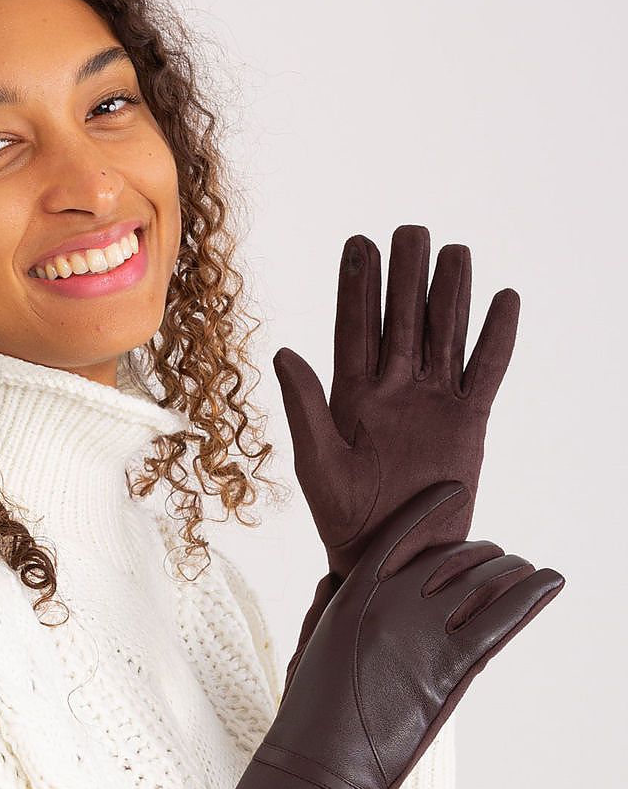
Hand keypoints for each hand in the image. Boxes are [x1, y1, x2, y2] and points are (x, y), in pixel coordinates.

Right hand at [209, 481, 563, 788]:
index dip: (428, 508)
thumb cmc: (311, 718)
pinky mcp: (452, 667)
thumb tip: (340, 579)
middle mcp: (391, 604)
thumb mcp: (315, 648)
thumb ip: (336, 607)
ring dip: (513, 571)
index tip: (453, 490)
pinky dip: (533, 593)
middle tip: (500, 557)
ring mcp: (423, 633)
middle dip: (482, 553)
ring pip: (484, 583)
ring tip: (531, 571)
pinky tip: (550, 580)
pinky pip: (504, 618)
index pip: (399, 534)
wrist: (320, 766)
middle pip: (451, 559)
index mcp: (353, 596)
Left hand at [274, 224, 519, 694]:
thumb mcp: (318, 463)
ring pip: (445, 335)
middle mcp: (393, 392)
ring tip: (455, 251)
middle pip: (402, 321)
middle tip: (409, 231)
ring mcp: (433, 404)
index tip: (359, 243)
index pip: (355, 329)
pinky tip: (504, 301)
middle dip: (405, 276)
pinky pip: (486, 371)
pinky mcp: (469, 422)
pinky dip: (496, 338)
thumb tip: (284, 350)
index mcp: (351, 397)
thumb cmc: (344, 519)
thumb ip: (305, 407)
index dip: (357, 288)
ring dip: (450, 295)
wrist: (391, 558)